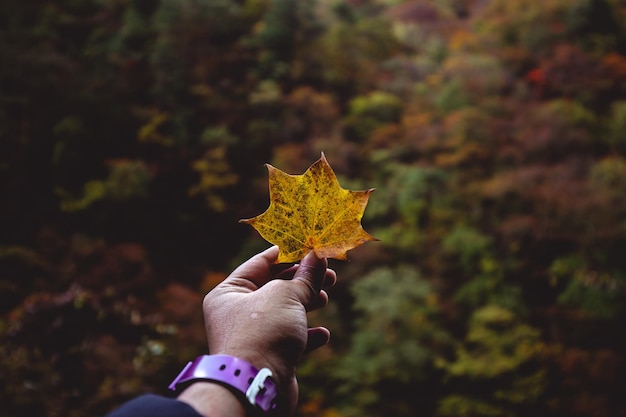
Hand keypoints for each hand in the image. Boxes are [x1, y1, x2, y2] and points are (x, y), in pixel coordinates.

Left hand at [200, 246, 335, 414]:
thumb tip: (318, 255)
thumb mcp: (286, 295)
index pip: (261, 263)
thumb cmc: (263, 333)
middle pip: (274, 287)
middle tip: (328, 272)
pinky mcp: (267, 356)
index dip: (289, 253)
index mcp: (229, 292)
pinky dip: (306, 334)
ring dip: (306, 303)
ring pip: (284, 312)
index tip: (312, 246)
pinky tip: (321, 333)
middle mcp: (236, 313)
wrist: (256, 386)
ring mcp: (252, 336)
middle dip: (303, 279)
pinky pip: (288, 339)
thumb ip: (305, 275)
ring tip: (325, 297)